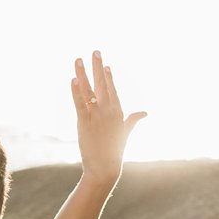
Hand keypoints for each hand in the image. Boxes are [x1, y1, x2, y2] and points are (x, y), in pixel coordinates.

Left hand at [71, 51, 145, 186]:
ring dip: (82, 73)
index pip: (112, 90)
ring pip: (88, 90)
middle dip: (98, 66)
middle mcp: (109, 111)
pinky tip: (73, 79)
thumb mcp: (125, 132)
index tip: (105, 65)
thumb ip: (133, 119)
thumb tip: (145, 113)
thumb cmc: (115, 151)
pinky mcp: (84, 122)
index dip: (108, 76)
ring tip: (78, 59)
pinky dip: (76, 91)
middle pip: (102, 84)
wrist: (105, 167)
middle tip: (95, 51)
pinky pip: (79, 103)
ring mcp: (97, 115)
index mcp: (118, 112)